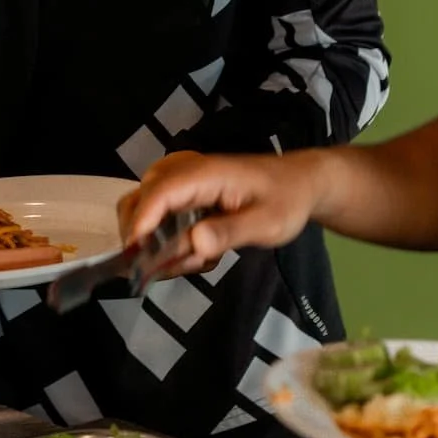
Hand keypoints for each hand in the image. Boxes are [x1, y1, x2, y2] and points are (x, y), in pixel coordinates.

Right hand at [116, 149, 330, 278]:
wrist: (299, 183)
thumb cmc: (286, 200)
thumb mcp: (267, 222)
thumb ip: (231, 231)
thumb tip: (195, 243)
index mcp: (205, 174)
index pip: (159, 193)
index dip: (142, 224)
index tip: (138, 258)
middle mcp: (185, 171)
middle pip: (138, 199)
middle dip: (145, 239)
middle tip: (177, 265)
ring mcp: (182, 180)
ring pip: (143, 209)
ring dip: (156, 242)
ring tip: (194, 260)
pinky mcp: (184, 191)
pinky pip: (157, 214)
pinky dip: (166, 238)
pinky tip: (197, 251)